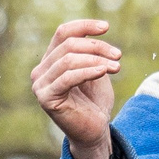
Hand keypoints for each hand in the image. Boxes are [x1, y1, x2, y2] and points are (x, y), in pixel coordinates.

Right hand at [31, 18, 121, 158]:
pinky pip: (68, 77)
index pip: (63, 33)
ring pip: (68, 59)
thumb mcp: (95, 69)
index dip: (84, 26)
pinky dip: (88, 71)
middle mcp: (41, 71)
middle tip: (118, 56)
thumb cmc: (95, 102)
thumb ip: (89, 51)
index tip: (106, 27)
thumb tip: (94, 30)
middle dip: (96, 47)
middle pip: (69, 44)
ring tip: (116, 66)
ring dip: (96, 59)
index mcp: (51, 61)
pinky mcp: (46, 98)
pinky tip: (104, 71)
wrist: (94, 132)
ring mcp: (40, 85)